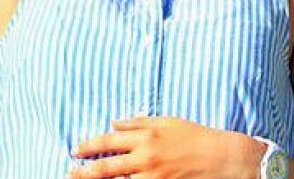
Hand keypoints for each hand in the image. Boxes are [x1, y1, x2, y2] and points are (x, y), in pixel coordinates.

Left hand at [68, 115, 264, 178]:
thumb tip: (114, 122)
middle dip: (83, 171)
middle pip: (105, 168)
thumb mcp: (168, 122)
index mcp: (147, 137)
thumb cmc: (197, 137)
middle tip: (70, 172)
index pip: (109, 141)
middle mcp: (146, 159)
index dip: (89, 146)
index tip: (76, 150)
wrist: (224, 158)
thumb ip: (139, 122)